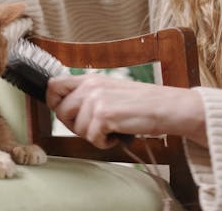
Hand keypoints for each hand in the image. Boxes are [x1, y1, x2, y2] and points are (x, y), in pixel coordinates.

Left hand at [46, 73, 206, 148]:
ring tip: (111, 129)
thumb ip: (87, 95)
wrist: (169, 108)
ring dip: (92, 135)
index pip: (53, 85)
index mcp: (90, 79)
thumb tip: (62, 107)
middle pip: (61, 112)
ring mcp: (97, 100)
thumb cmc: (141, 104)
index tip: (65, 113)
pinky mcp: (104, 115)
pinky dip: (104, 143)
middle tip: (95, 127)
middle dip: (75, 126)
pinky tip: (117, 135)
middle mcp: (91, 86)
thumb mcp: (110, 90)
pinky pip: (92, 138)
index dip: (53, 102)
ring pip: (76, 128)